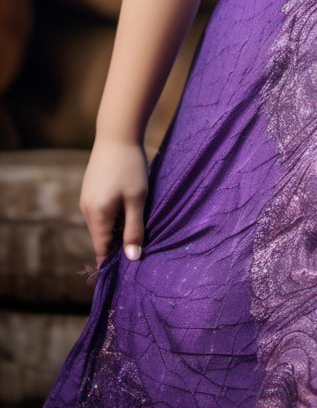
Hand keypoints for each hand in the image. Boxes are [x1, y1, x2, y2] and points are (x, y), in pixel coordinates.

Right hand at [80, 139, 147, 267]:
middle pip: (101, 237)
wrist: (118, 133)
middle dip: (117, 246)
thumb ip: (134, 229)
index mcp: (97, 215)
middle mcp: (86, 209)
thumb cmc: (130, 167)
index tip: (126, 274)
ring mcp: (87, 197)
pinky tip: (129, 208)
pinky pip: (101, 210)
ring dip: (117, 228)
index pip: (101, 249)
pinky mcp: (91, 188)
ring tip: (138, 228)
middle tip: (140, 251)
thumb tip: (132, 259)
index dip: (113, 263)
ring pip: (102, 223)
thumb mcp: (137, 199)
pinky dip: (114, 215)